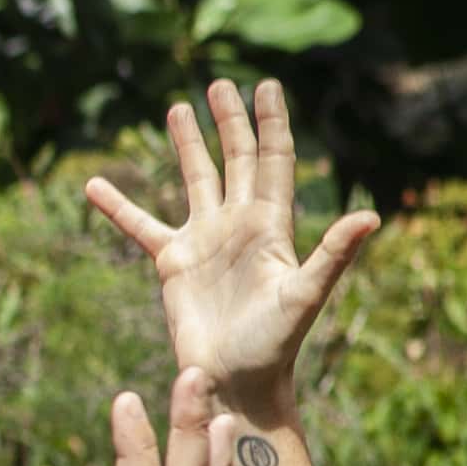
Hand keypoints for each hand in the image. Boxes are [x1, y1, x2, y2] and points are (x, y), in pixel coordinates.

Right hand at [80, 78, 376, 420]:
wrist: (235, 381)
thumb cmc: (274, 344)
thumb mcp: (305, 296)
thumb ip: (335, 255)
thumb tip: (372, 216)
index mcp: (272, 225)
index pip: (274, 160)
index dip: (271, 123)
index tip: (267, 86)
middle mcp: (239, 225)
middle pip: (237, 159)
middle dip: (230, 121)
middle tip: (222, 84)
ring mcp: (205, 241)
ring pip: (196, 181)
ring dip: (187, 145)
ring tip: (178, 107)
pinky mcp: (173, 264)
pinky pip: (141, 226)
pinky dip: (119, 207)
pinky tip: (94, 187)